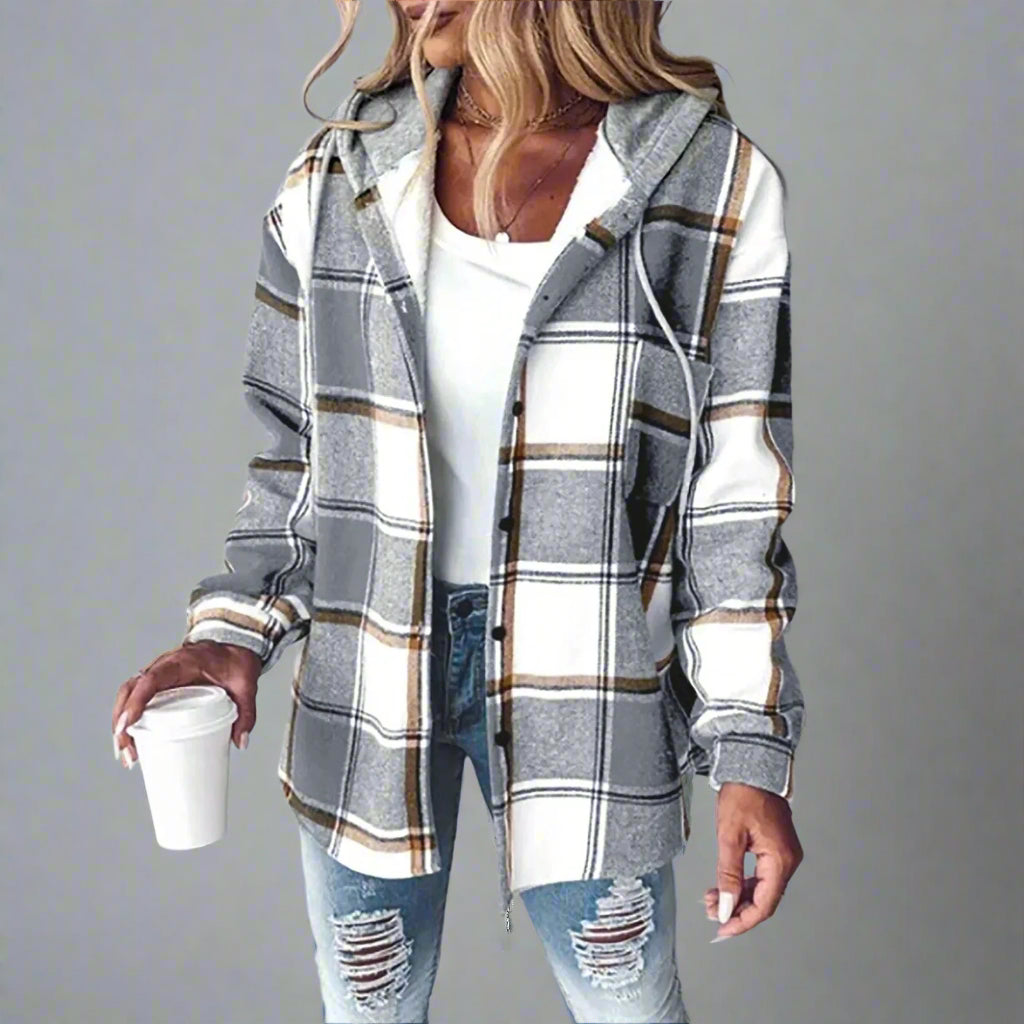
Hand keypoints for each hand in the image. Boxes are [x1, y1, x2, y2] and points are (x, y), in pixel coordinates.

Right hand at [111, 640, 263, 767]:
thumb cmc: (235, 662)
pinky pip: (137, 700)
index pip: (150, 680)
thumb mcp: (245, 685)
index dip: (136, 702)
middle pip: (130, 691)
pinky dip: (129, 721)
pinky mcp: (160, 686)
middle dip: (122, 723)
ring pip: (128, 696)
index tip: (128, 726)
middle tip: (128, 753)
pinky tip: (133, 745)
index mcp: (180, 663)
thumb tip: (240, 742)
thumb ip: (246, 712)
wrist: (235, 647)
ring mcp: (159, 675)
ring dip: (121, 725)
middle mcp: (163, 667)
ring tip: (128, 756)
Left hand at [702, 781, 803, 940]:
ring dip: (736, 896)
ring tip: (711, 900)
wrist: (752, 767)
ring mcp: (783, 854)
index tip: (723, 929)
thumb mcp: (730, 836)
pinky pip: (760, 874)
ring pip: (761, 888)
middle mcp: (787, 860)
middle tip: (711, 912)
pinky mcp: (775, 848)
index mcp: (781, 860)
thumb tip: (725, 907)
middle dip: (736, 908)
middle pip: (764, 899)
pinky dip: (741, 882)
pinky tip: (723, 886)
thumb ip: (728, 874)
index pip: (765, 904)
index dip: (743, 920)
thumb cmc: (743, 795)